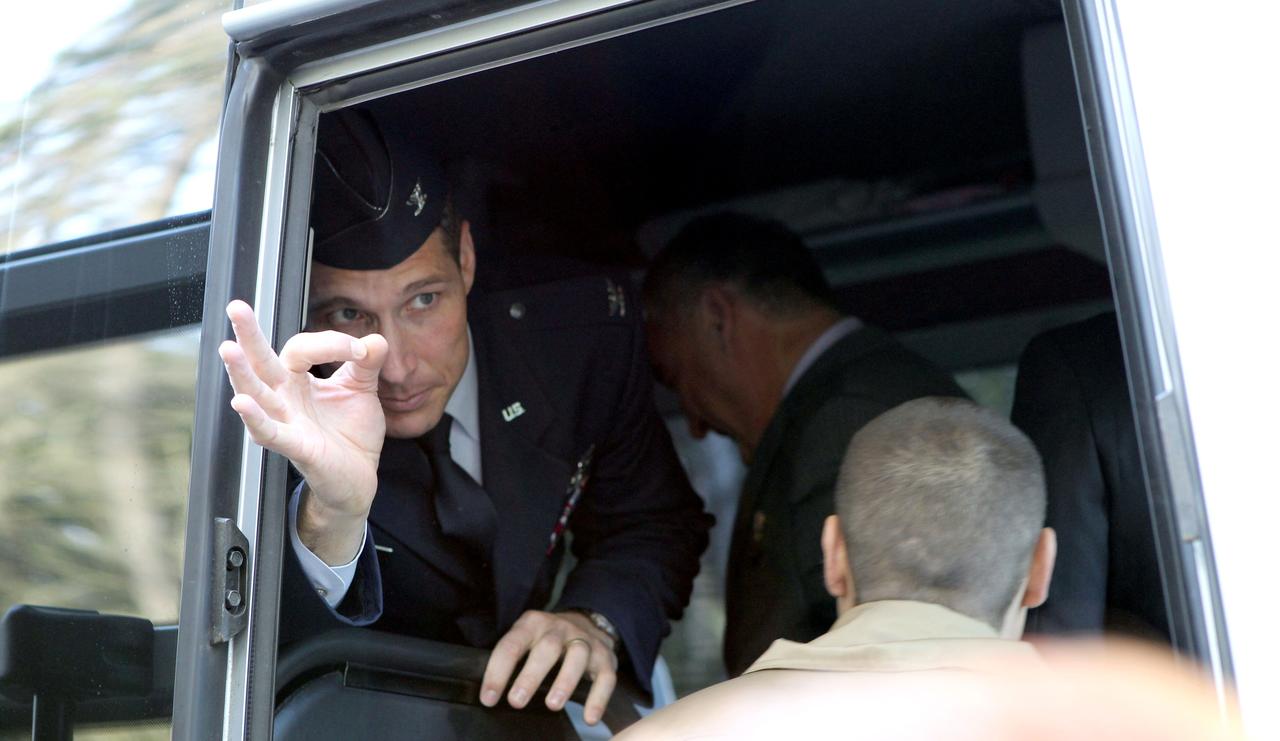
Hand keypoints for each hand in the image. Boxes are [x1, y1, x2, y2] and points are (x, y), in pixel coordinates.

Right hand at [218, 299, 388, 562]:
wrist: (359, 477)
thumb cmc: (351, 433)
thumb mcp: (362, 390)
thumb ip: (367, 363)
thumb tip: (376, 339)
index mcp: (299, 380)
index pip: (302, 349)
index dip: (332, 343)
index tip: (361, 350)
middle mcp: (285, 398)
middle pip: (262, 362)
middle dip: (249, 335)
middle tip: (236, 306)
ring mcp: (286, 421)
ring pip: (257, 394)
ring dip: (242, 373)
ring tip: (228, 348)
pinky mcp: (295, 447)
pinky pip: (271, 432)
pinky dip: (256, 418)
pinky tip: (241, 402)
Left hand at [480, 610, 618, 724]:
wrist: (587, 621)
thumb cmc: (546, 639)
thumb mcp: (526, 637)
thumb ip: (512, 657)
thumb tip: (488, 693)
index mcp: (532, 624)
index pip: (511, 645)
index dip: (498, 672)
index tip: (489, 698)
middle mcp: (559, 628)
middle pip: (546, 648)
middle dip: (530, 676)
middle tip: (516, 702)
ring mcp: (585, 641)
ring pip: (577, 657)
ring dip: (564, 681)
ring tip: (552, 705)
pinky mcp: (605, 657)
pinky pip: (605, 677)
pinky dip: (598, 698)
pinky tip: (589, 718)